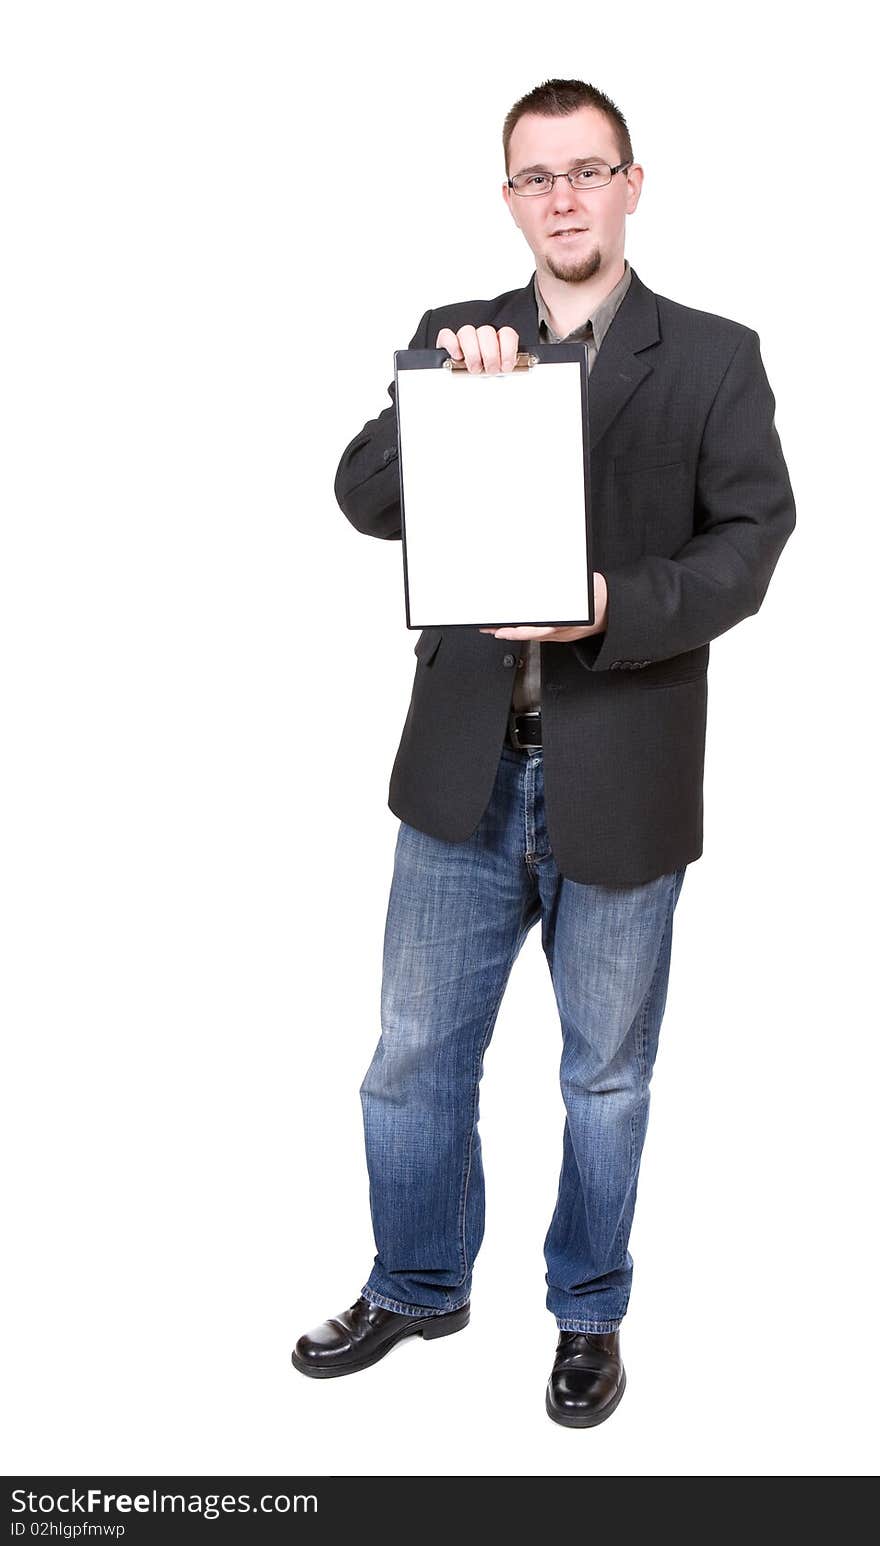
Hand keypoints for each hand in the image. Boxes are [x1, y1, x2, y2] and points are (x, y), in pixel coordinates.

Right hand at [435, 324, 519, 373]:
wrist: (462, 386)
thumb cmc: (484, 379)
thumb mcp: (498, 376)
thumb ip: (505, 370)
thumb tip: (509, 373)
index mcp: (497, 342)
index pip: (506, 333)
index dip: (508, 349)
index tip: (506, 366)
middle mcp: (481, 338)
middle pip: (486, 332)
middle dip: (490, 354)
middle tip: (490, 370)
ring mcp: (463, 339)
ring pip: (467, 332)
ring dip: (472, 352)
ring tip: (475, 368)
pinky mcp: (447, 344)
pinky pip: (446, 335)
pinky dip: (452, 345)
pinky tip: (457, 357)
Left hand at [478, 573, 608, 641]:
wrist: (615, 612)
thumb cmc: (601, 600)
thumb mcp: (584, 589)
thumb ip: (565, 588)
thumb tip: (548, 577)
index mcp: (566, 624)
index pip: (537, 630)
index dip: (517, 632)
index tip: (502, 630)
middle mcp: (561, 632)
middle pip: (529, 634)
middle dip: (508, 632)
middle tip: (490, 629)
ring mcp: (561, 634)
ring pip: (532, 635)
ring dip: (514, 631)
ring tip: (496, 627)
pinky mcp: (561, 632)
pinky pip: (539, 633)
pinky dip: (525, 629)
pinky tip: (517, 625)